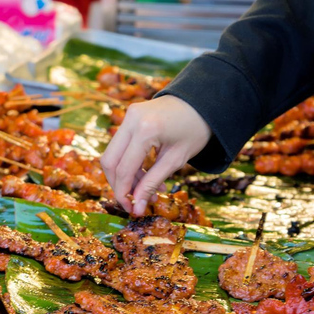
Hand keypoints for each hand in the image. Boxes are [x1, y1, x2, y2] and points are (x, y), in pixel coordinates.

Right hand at [100, 95, 211, 215]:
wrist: (203, 102)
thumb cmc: (195, 130)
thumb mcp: (176, 160)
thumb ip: (152, 184)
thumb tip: (136, 208)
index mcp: (145, 129)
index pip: (124, 169)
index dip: (124, 193)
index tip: (131, 210)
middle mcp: (130, 120)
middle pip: (109, 161)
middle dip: (118, 185)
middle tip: (134, 202)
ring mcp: (127, 116)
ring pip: (112, 154)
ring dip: (125, 176)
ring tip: (147, 189)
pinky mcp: (128, 117)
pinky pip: (121, 146)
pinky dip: (129, 163)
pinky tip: (146, 175)